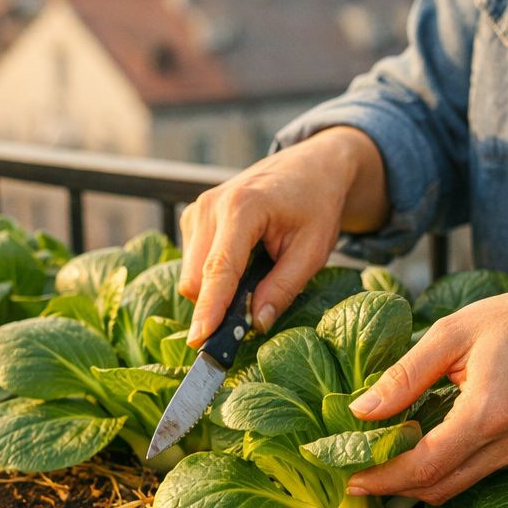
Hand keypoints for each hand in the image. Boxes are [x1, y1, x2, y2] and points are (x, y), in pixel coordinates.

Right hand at [180, 127, 386, 343]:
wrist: (310, 166)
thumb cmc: (316, 204)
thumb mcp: (313, 250)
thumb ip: (283, 289)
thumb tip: (256, 325)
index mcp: (242, 208)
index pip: (219, 269)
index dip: (209, 309)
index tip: (199, 341)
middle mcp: (210, 206)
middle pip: (196, 279)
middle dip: (217, 306)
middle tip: (255, 312)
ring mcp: (197, 210)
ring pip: (190, 275)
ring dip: (217, 291)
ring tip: (257, 273)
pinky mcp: (193, 218)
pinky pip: (193, 264)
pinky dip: (214, 277)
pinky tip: (244, 262)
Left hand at [346, 282, 507, 502]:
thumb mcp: (455, 332)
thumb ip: (405, 374)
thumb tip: (362, 410)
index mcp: (486, 414)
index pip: (423, 467)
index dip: (382, 478)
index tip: (348, 475)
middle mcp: (505, 445)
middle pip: (436, 489)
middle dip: (391, 487)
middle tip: (352, 470)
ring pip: (453, 487)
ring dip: (413, 481)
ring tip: (377, 458)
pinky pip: (471, 473)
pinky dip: (438, 469)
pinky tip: (416, 445)